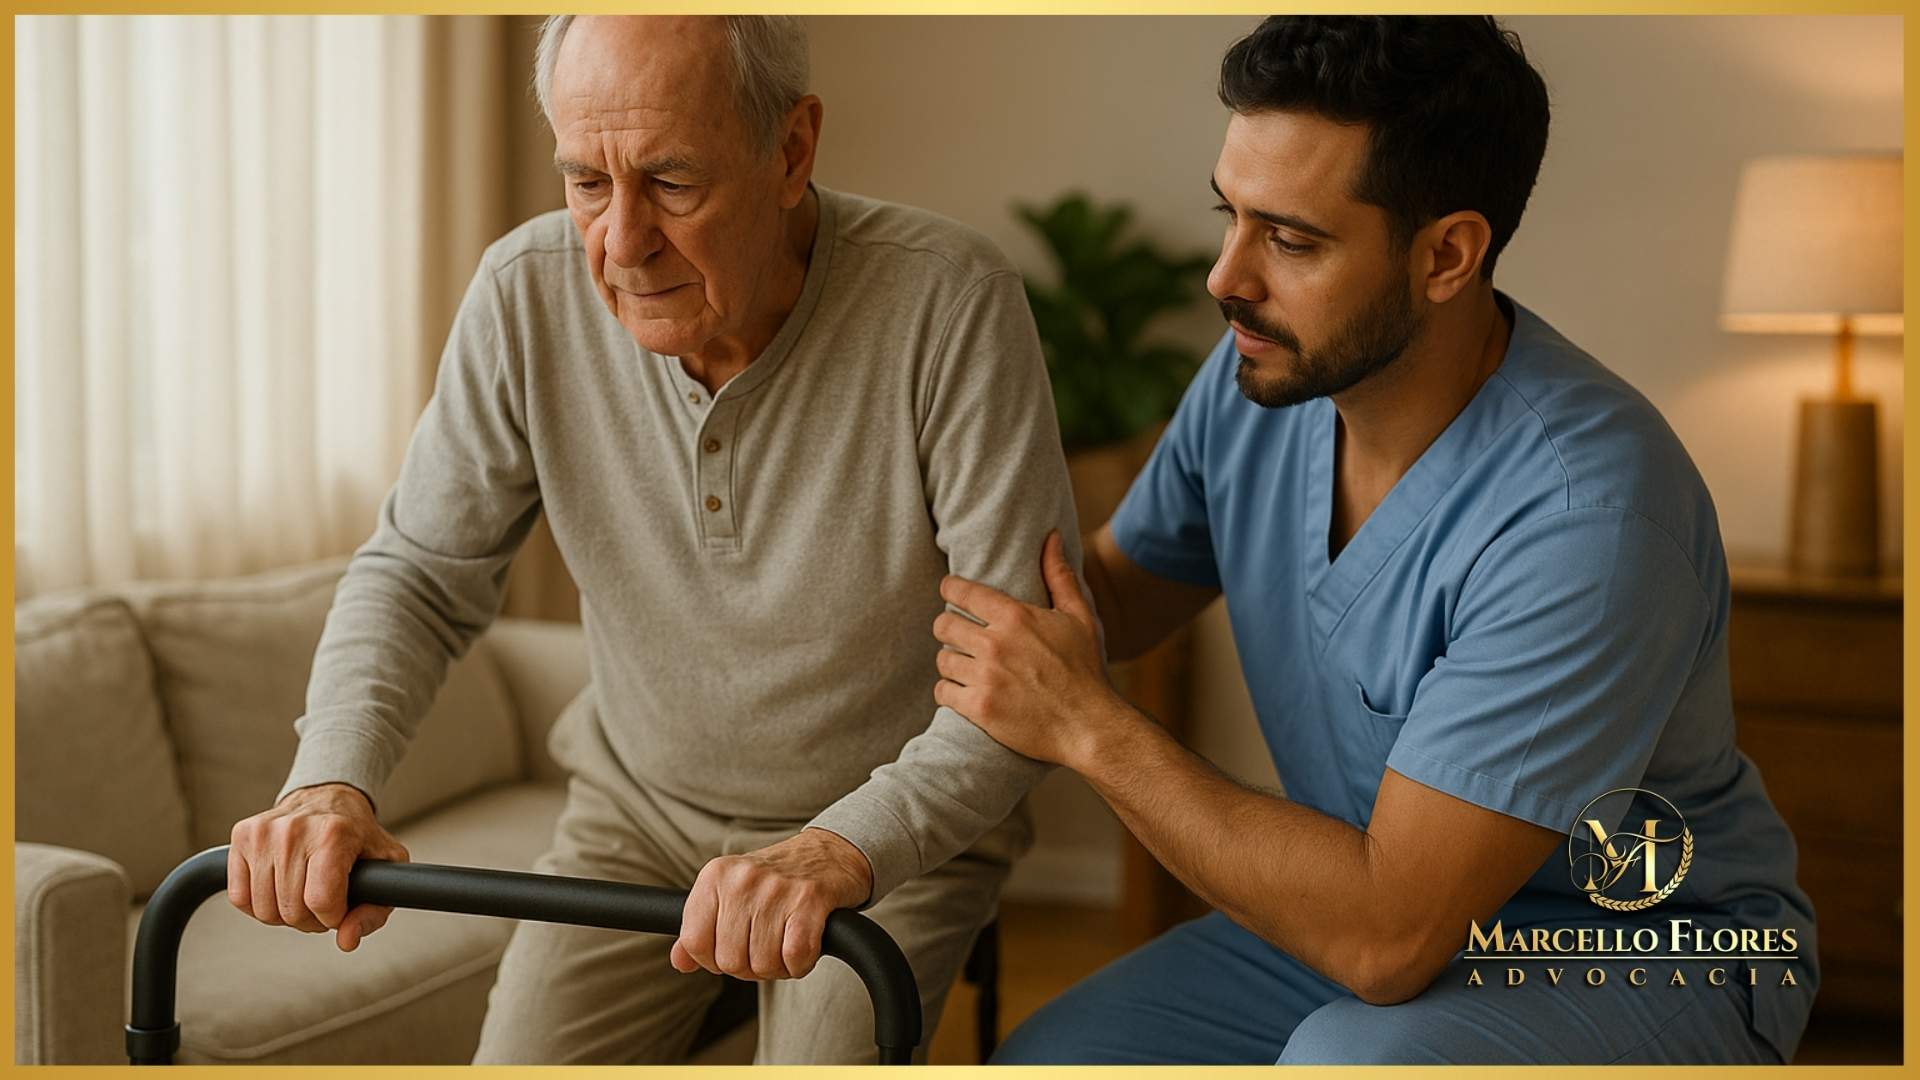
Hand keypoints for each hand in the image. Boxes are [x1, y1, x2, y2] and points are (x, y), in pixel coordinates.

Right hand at [227, 782, 409, 951]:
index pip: (322, 902)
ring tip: (302, 893)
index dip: (334, 918)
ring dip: (285, 915)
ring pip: (264, 910)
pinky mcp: (242, 835)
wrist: (329, 798)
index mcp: (334, 833)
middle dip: (311, 919)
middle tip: (322, 900)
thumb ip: (373, 911)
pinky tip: (279, 887)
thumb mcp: (385, 867)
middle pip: (292, 910)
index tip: (341, 907)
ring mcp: (264, 831)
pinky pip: (239, 898)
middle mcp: (295, 829)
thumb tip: (346, 940)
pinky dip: (259, 904)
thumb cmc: (358, 836)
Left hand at [671, 827, 872, 979]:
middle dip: (750, 966)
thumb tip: (680, 961)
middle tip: (766, 947)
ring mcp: (776, 889)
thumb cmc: (776, 881)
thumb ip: (700, 927)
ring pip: (762, 964)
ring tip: (786, 943)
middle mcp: (742, 879)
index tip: (732, 949)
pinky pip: (794, 957)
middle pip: (730, 960)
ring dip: (778, 967)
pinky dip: (800, 965)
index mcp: (715, 875)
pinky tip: (805, 948)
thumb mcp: (730, 893)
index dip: (713, 959)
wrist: (830, 853)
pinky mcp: (810, 900)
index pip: (694, 941)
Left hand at [932, 530, 1135, 767]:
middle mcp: (995, 644)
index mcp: (1016, 617)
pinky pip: (943, 692)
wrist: (1089, 725)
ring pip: (943, 659)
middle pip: (944, 625)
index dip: (951, 589)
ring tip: (966, 667)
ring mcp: (986, 678)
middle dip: (949, 628)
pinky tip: (963, 692)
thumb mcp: (1080, 617)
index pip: (962, 592)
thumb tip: (1051, 537)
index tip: (950, 592)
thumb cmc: (1086, 670)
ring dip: (952, 662)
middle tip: (960, 636)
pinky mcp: (979, 708)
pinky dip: (949, 691)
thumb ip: (1059, 576)